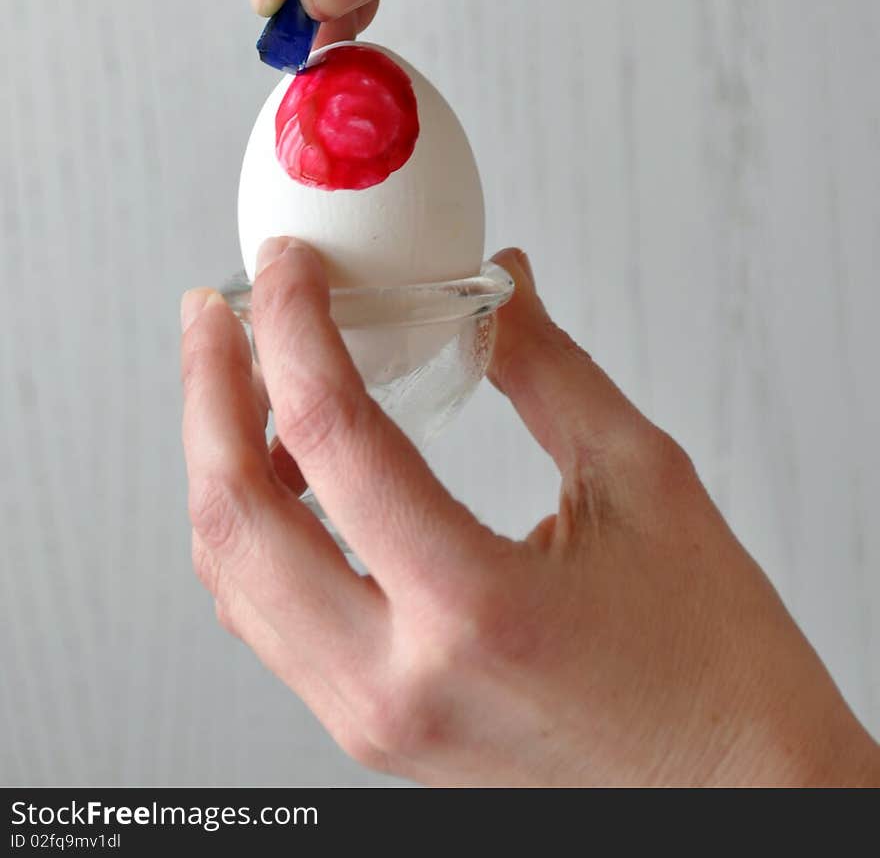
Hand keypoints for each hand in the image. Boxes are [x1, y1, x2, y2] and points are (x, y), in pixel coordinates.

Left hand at [180, 242, 878, 786]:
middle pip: (236, 516)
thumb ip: (548, 370)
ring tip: (244, 378)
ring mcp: (371, 720)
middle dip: (207, 392)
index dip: (296, 328)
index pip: (334, 437)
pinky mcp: (372, 733)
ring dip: (218, 462)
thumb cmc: (715, 666)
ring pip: (234, 578)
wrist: (742, 800)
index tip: (289, 267)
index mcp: (472, 608)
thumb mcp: (645, 483)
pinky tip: (289, 472)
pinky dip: (254, 532)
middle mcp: (396, 679)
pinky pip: (268, 622)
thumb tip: (494, 284)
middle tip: (216, 312)